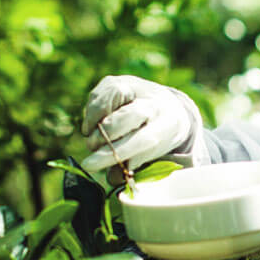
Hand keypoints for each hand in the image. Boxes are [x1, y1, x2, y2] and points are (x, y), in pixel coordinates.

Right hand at [80, 75, 202, 172]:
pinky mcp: (120, 81)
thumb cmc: (155, 137)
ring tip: (94, 138)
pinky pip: (100, 94)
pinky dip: (92, 112)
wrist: (165, 106)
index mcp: (169, 124)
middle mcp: (156, 102)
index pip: (142, 138)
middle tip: (91, 149)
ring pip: (112, 100)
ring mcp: (138, 88)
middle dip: (104, 136)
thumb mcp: (153, 154)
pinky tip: (93, 125)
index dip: (114, 152)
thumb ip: (133, 165)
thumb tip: (112, 178)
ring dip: (95, 123)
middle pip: (128, 116)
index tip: (89, 165)